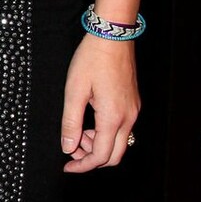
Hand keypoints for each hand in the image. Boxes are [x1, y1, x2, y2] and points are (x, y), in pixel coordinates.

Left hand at [60, 33, 139, 171]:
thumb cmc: (92, 59)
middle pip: (115, 156)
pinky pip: (122, 128)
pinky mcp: (133, 102)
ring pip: (119, 142)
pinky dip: (106, 133)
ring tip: (79, 130)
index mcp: (113, 118)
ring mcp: (133, 110)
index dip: (82, 166)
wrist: (113, 35)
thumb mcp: (74, 92)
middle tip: (72, 149)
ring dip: (99, 145)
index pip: (100, 156)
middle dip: (92, 158)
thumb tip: (68, 148)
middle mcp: (128, 118)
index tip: (67, 166)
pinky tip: (91, 120)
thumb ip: (71, 123)